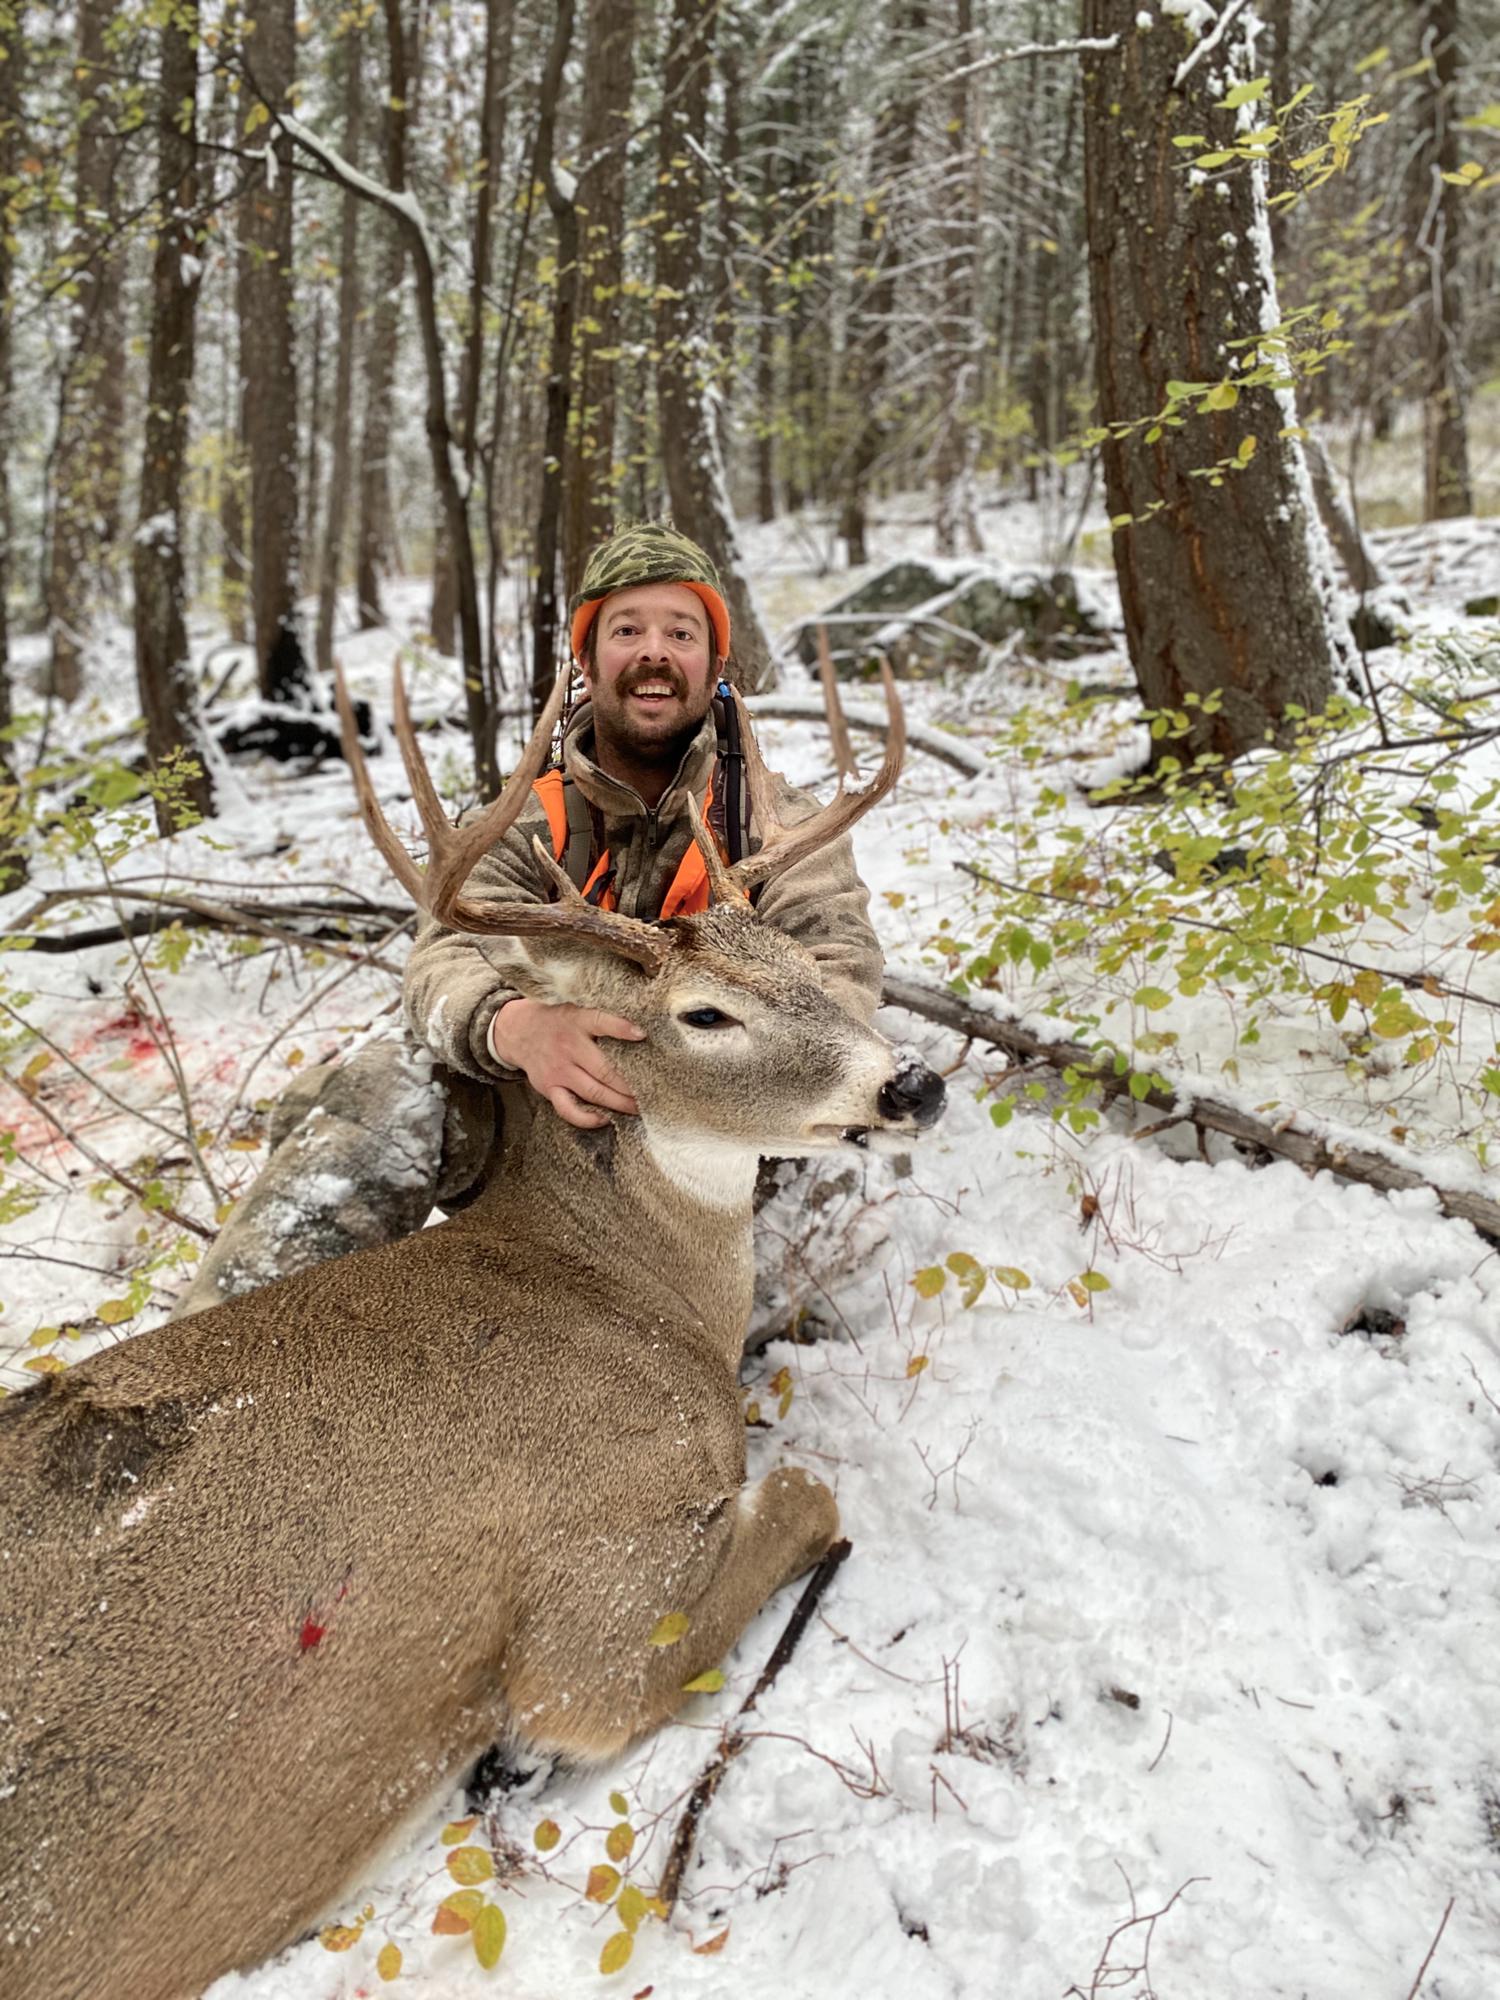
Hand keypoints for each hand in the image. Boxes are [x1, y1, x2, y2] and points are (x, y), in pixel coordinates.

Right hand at [489, 999, 644, 1129]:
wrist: (517, 1031)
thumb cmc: (557, 1021)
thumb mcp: (576, 1009)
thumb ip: (600, 1019)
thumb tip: (639, 1031)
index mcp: (577, 1022)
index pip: (601, 1022)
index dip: (622, 1028)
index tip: (642, 1035)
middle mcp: (568, 1047)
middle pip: (605, 1070)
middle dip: (631, 1085)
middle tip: (653, 1093)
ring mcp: (558, 1070)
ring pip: (593, 1092)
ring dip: (619, 1103)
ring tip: (638, 1108)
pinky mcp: (549, 1088)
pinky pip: (569, 1109)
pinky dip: (588, 1118)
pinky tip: (605, 1118)